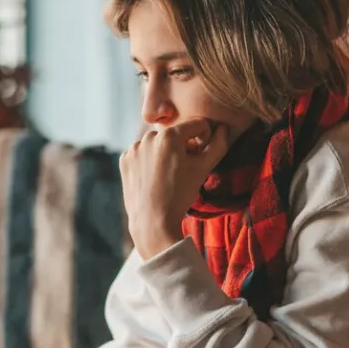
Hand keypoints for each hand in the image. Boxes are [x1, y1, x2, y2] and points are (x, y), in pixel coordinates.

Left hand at [120, 119, 229, 259]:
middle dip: (183, 146)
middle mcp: (148, 136)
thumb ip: (217, 145)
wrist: (152, 222)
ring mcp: (134, 148)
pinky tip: (153, 178)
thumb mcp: (203, 169)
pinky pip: (142, 153)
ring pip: (158, 143)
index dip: (204, 139)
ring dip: (165, 153)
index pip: (197, 125)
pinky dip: (149, 161)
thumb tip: (223, 128)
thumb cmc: (180, 195)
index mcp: (170, 135)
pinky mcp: (125, 159)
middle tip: (184, 169)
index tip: (201, 156)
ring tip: (168, 176)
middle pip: (176, 134)